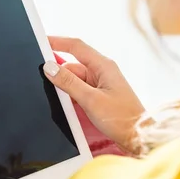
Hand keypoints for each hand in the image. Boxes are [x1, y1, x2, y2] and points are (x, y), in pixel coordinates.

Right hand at [43, 37, 145, 153]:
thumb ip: (68, 83)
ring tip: (60, 100)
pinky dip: (71, 95)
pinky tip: (67, 105)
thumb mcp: (90, 100)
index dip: (57, 42)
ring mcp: (101, 84)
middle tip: (42, 81)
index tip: (41, 41)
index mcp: (103, 66)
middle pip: (73, 65)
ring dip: (65, 87)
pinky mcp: (100, 95)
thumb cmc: (121, 118)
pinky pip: (80, 90)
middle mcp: (102, 71)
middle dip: (58, 72)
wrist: (138, 137)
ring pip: (75, 79)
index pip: (76, 46)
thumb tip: (49, 67)